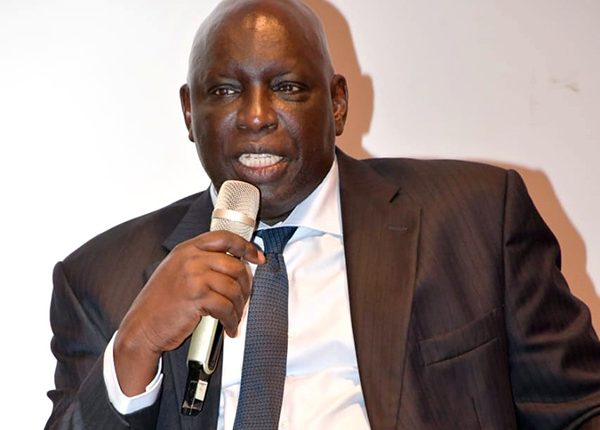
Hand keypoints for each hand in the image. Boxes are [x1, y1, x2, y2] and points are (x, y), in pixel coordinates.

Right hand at [113, 230, 264, 394]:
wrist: (142, 326)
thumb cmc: (160, 303)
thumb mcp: (177, 270)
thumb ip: (201, 261)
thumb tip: (234, 263)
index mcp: (187, 249)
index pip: (224, 237)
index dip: (245, 246)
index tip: (257, 256)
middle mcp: (191, 259)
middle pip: (235, 265)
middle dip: (245, 285)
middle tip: (244, 298)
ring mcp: (193, 277)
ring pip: (234, 288)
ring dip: (239, 306)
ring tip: (235, 316)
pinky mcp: (196, 298)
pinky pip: (226, 307)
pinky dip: (232, 320)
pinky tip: (229, 327)